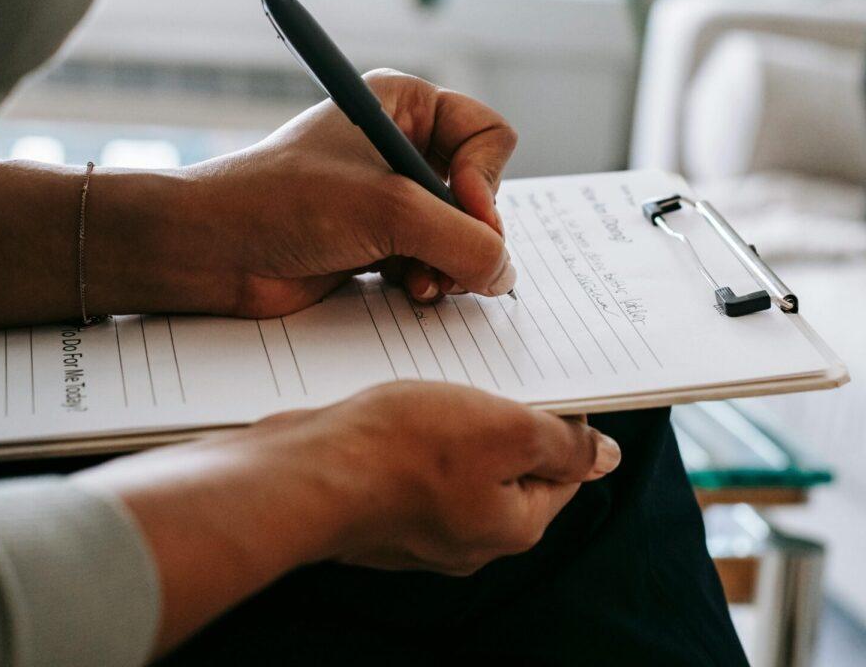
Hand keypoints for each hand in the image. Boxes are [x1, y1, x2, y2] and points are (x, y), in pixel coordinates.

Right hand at [77, 381, 620, 655]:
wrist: (305, 473)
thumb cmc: (403, 450)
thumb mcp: (504, 429)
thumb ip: (562, 443)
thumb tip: (606, 456)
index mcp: (512, 525)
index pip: (563, 472)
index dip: (562, 422)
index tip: (544, 382)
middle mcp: (470, 537)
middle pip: (509, 468)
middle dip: (504, 419)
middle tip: (488, 374)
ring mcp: (420, 528)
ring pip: (460, 464)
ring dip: (457, 423)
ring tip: (439, 384)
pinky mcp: (381, 509)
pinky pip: (416, 467)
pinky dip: (416, 437)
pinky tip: (399, 408)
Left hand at [93, 70, 517, 317]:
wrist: (213, 250)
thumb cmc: (284, 202)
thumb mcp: (388, 210)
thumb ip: (463, 240)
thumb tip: (504, 274)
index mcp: (404, 104)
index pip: (488, 135)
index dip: (486, 180)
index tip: (463, 211)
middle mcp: (402, 144)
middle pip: (480, 191)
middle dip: (468, 233)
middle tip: (446, 261)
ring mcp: (390, 195)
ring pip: (460, 233)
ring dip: (449, 264)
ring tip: (421, 282)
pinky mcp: (378, 239)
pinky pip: (433, 260)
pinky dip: (430, 279)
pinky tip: (407, 290)